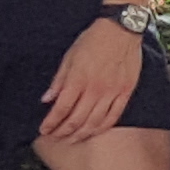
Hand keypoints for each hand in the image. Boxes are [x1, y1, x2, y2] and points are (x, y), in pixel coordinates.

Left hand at [38, 14, 144, 143]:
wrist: (121, 29)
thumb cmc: (93, 40)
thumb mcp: (69, 57)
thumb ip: (58, 80)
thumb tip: (47, 99)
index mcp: (78, 79)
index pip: (61, 109)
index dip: (51, 122)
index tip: (44, 129)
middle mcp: (95, 89)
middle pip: (76, 120)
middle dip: (63, 132)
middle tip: (55, 137)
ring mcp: (112, 92)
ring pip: (94, 122)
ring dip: (80, 134)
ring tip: (71, 139)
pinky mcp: (125, 92)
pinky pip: (113, 117)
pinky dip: (101, 128)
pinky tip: (93, 132)